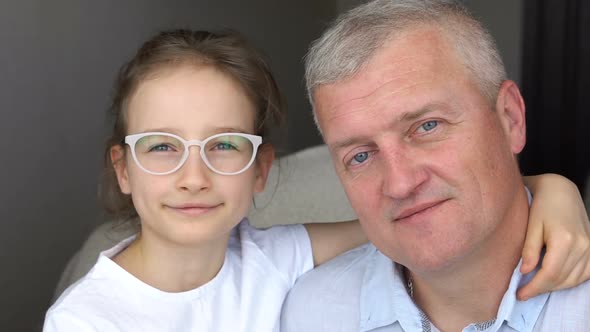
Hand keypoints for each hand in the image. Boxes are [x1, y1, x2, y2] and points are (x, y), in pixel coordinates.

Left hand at [518, 174, 589, 299]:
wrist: (560, 190)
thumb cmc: (541, 204)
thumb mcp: (530, 225)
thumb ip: (529, 249)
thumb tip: (524, 272)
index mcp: (565, 240)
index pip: (549, 274)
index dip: (534, 287)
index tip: (520, 295)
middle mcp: (582, 246)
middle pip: (562, 279)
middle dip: (542, 289)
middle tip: (524, 292)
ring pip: (574, 279)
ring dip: (555, 286)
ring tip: (536, 286)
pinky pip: (585, 273)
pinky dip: (570, 280)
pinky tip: (556, 279)